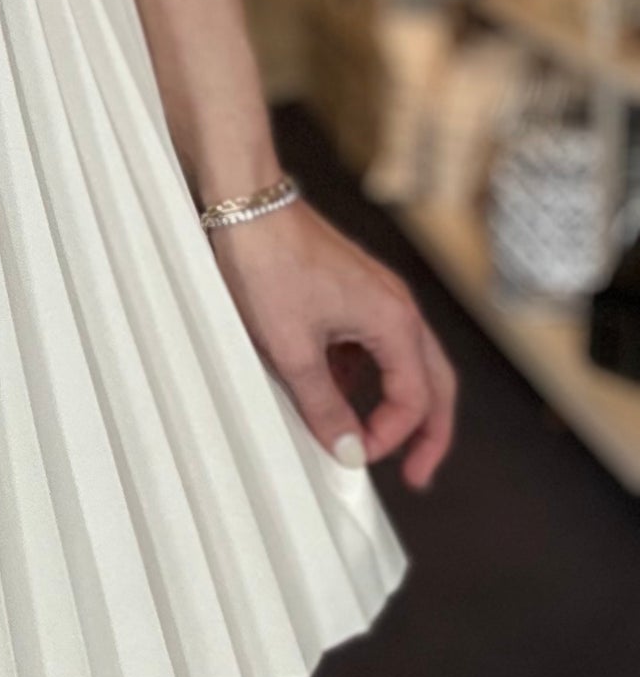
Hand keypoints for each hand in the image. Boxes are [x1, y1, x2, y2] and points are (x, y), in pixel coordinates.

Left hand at [209, 199, 456, 490]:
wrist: (244, 204)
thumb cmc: (268, 264)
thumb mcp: (293, 349)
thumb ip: (323, 405)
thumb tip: (348, 449)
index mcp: (394, 322)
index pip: (415, 399)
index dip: (391, 437)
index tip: (358, 457)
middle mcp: (397, 307)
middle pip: (432, 381)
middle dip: (428, 430)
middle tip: (418, 472)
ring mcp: (377, 295)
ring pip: (404, 361)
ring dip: (392, 400)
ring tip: (366, 434)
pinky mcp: (353, 289)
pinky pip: (372, 341)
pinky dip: (362, 371)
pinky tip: (329, 387)